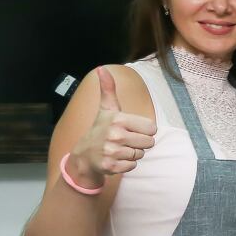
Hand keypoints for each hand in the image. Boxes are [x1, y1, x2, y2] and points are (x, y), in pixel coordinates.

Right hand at [70, 67, 156, 186]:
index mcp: (118, 119)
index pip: (152, 128)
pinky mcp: (111, 167)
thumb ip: (108, 89)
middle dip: (140, 143)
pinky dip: (126, 165)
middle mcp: (115, 135)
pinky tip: (115, 159)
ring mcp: (112, 152)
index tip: (130, 129)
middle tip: (124, 141)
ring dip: (132, 154)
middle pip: (149, 143)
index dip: (144, 130)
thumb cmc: (100, 129)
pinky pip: (133, 166)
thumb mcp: (106, 109)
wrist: (84, 155)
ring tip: (118, 149)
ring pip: (141, 155)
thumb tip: (101, 68)